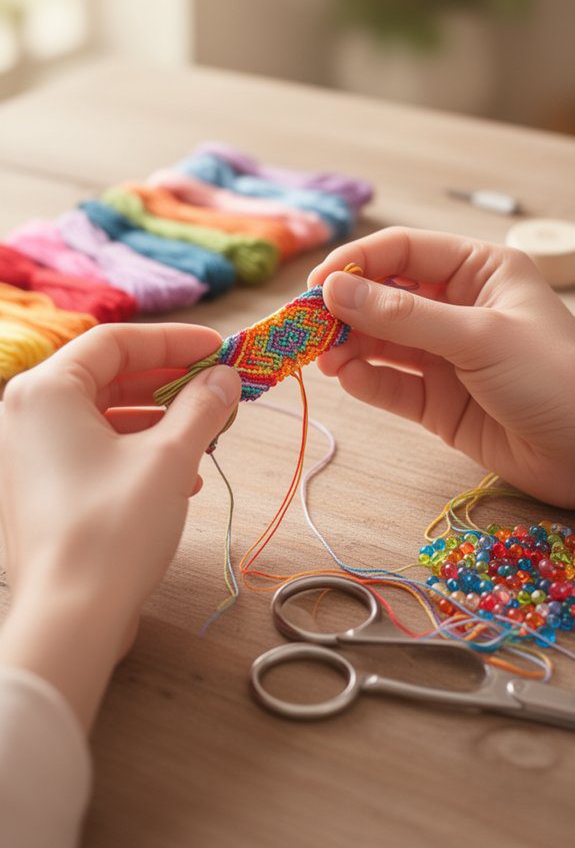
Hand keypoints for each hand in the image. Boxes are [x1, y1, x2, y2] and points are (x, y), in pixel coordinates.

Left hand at [0, 324, 239, 727]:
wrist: (71, 618)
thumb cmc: (114, 529)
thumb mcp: (171, 457)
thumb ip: (201, 406)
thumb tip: (224, 377)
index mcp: (47, 390)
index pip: (116, 342)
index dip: (174, 340)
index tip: (219, 349)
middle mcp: (28, 415)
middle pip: (109, 376)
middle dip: (170, 382)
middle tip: (218, 387)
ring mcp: (30, 455)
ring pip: (105, 416)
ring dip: (160, 419)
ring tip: (208, 433)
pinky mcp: (42, 490)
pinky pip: (95, 450)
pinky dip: (139, 451)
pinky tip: (182, 476)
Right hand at [309, 227, 574, 508]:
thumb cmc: (554, 377)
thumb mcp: (478, 336)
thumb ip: (403, 315)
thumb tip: (333, 290)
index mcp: (479, 271)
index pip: (404, 251)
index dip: (357, 263)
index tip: (316, 286)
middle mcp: (459, 307)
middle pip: (386, 297)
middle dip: (347, 309)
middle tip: (307, 327)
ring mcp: (448, 356)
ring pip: (384, 342)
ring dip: (350, 347)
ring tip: (323, 358)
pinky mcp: (440, 402)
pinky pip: (394, 385)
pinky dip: (368, 381)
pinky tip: (348, 380)